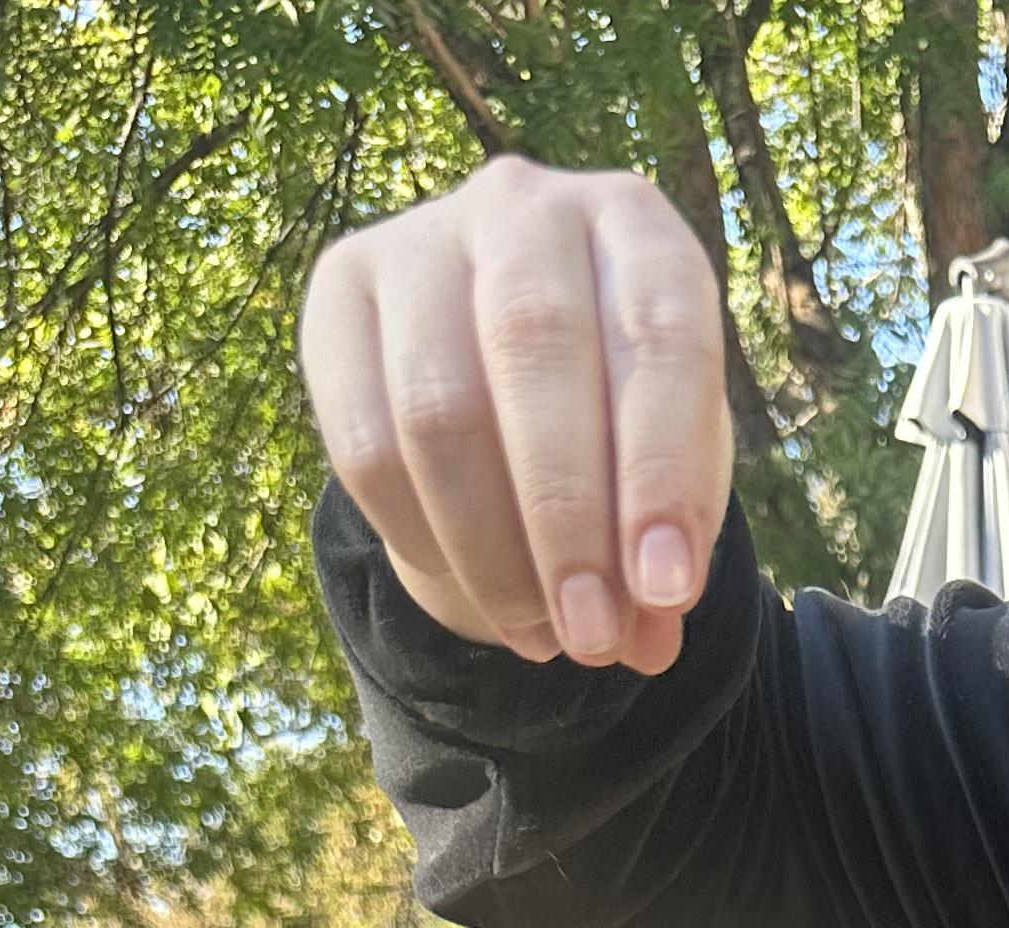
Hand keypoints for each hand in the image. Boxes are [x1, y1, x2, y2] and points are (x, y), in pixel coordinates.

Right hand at [301, 154, 728, 670]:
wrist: (510, 370)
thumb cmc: (616, 416)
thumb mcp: (666, 472)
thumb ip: (668, 543)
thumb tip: (646, 639)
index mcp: (633, 226)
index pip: (659, 334)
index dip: (664, 471)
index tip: (668, 593)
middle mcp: (524, 206)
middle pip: (536, 350)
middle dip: (569, 520)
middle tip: (594, 638)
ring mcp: (420, 237)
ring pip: (440, 407)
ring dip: (494, 551)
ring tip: (542, 639)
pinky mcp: (340, 291)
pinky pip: (366, 442)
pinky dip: (423, 540)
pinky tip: (477, 597)